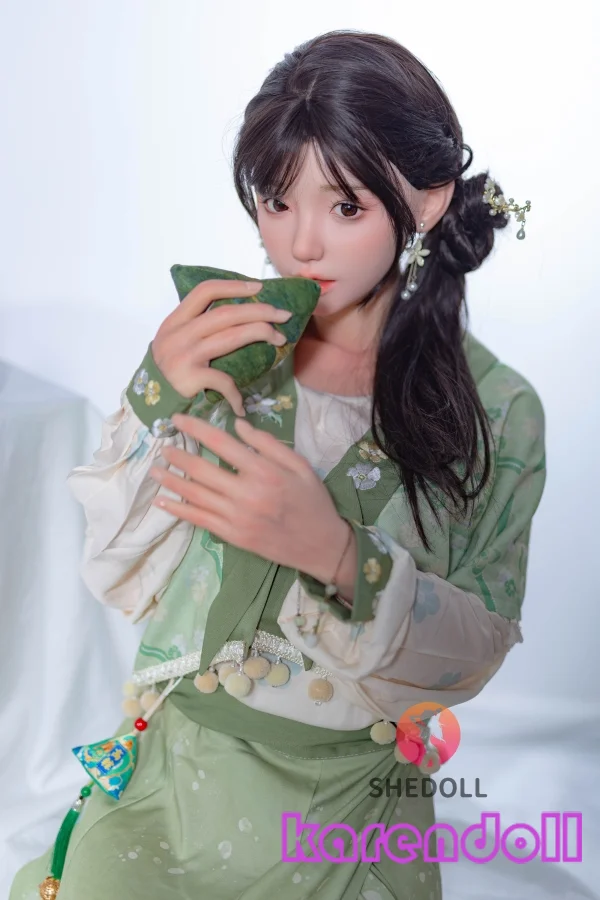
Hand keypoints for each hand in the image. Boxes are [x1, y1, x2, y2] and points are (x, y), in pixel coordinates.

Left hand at [147, 413, 353, 584]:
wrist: (321, 546)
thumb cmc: (313, 501)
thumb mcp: (300, 465)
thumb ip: (268, 444)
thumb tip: (238, 425)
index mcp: (264, 471)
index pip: (221, 444)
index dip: (196, 428)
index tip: (178, 419)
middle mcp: (246, 493)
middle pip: (201, 469)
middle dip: (178, 455)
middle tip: (162, 445)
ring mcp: (237, 517)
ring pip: (195, 495)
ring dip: (171, 481)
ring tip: (154, 470)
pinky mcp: (232, 536)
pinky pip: (199, 520)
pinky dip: (178, 510)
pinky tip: (162, 502)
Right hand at [151, 279, 291, 415]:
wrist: (146, 404)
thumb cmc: (166, 372)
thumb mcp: (173, 342)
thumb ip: (196, 327)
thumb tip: (237, 315)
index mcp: (175, 320)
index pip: (205, 291)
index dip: (234, 286)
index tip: (258, 288)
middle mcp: (179, 334)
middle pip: (226, 313)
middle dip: (260, 311)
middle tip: (283, 315)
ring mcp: (185, 355)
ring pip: (231, 337)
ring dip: (261, 334)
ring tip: (279, 339)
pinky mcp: (190, 379)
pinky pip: (224, 381)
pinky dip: (236, 393)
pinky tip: (242, 404)